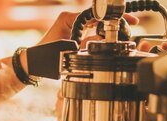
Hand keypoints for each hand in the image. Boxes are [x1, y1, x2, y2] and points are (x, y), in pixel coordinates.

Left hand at [20, 12, 140, 71]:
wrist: (35, 62)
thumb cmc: (47, 55)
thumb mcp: (69, 50)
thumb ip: (87, 44)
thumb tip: (104, 42)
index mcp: (70, 18)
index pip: (95, 12)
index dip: (111, 15)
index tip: (125, 18)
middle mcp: (72, 19)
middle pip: (99, 16)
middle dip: (114, 19)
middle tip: (131, 22)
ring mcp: (74, 26)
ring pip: (97, 24)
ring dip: (110, 27)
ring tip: (125, 30)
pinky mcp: (76, 34)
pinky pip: (93, 32)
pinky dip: (103, 35)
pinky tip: (113, 39)